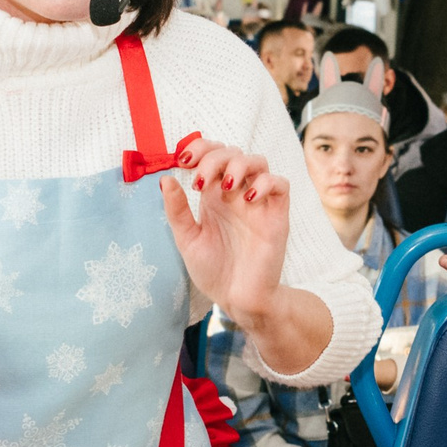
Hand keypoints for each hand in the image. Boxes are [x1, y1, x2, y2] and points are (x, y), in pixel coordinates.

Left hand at [160, 138, 290, 323]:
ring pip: (258, 161)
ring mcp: (258, 203)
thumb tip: (165, 178)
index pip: (212, 155)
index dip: (199, 148)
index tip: (183, 160)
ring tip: (226, 185)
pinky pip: (280, 185)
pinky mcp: (276, 215)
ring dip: (240, 164)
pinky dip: (266, 183)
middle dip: (214, 158)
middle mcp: (236, 194)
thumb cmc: (213, 270)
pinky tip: (248, 198)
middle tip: (200, 181)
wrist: (236, 298)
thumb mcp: (187, 239)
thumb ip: (177, 210)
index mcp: (214, 196)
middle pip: (233, 153)